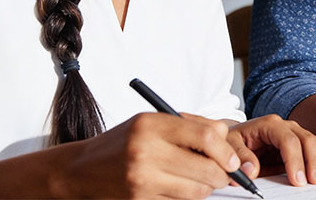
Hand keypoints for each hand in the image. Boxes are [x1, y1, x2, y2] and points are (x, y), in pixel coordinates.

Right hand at [58, 112, 242, 198]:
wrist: (82, 170)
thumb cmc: (122, 143)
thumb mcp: (151, 122)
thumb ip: (189, 125)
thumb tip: (224, 134)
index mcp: (151, 125)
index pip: (206, 137)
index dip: (226, 150)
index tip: (233, 158)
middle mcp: (146, 151)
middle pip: (206, 168)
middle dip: (223, 174)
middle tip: (226, 173)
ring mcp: (143, 180)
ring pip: (197, 191)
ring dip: (207, 188)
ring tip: (202, 180)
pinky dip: (188, 198)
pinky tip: (181, 188)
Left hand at [227, 114, 315, 186]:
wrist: (237, 136)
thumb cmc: (234, 140)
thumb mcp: (229, 145)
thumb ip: (240, 156)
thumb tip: (251, 170)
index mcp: (268, 124)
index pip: (287, 140)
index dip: (294, 160)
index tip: (297, 180)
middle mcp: (285, 126)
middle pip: (306, 139)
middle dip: (312, 161)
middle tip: (314, 181)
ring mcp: (294, 132)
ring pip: (315, 142)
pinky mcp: (299, 142)